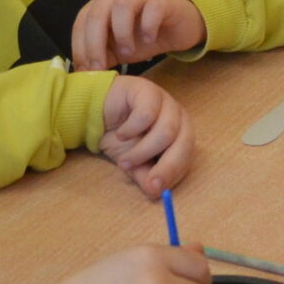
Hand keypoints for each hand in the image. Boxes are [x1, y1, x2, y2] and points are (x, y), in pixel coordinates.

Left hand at [72, 0, 206, 70]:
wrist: (178, 29)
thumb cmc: (143, 38)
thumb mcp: (117, 51)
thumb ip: (100, 56)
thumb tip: (81, 73)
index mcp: (100, 5)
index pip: (81, 23)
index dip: (79, 47)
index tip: (85, 71)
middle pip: (97, 14)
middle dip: (94, 43)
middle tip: (100, 67)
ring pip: (122, 6)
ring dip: (121, 32)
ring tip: (128, 53)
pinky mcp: (162, 0)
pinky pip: (152, 8)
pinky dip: (148, 26)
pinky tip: (149, 40)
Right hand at [98, 74, 192, 196]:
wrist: (97, 111)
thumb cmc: (122, 136)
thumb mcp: (133, 163)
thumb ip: (146, 176)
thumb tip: (155, 194)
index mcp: (181, 136)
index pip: (187, 157)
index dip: (173, 174)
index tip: (155, 190)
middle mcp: (179, 118)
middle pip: (183, 144)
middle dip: (165, 166)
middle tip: (147, 182)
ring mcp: (166, 102)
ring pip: (167, 131)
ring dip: (143, 151)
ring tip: (124, 160)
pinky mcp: (148, 90)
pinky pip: (147, 114)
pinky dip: (132, 129)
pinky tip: (121, 134)